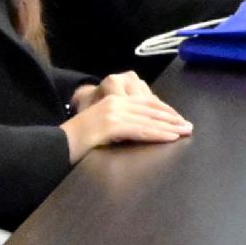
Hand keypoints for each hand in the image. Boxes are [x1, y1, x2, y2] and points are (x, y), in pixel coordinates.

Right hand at [63, 73, 190, 157]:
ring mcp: (112, 113)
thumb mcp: (102, 128)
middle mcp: (114, 102)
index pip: (145, 102)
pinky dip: (157, 133)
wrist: (57, 144)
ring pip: (148, 119)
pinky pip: (139, 129)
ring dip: (169, 126)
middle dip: (171, 118)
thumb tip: (138, 130)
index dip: (163, 110)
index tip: (178, 118)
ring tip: (185, 132)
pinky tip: (171, 137)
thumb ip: (119, 125)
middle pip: (150, 109)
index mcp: (112, 100)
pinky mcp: (111, 125)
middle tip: (188, 126)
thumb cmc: (78, 141)